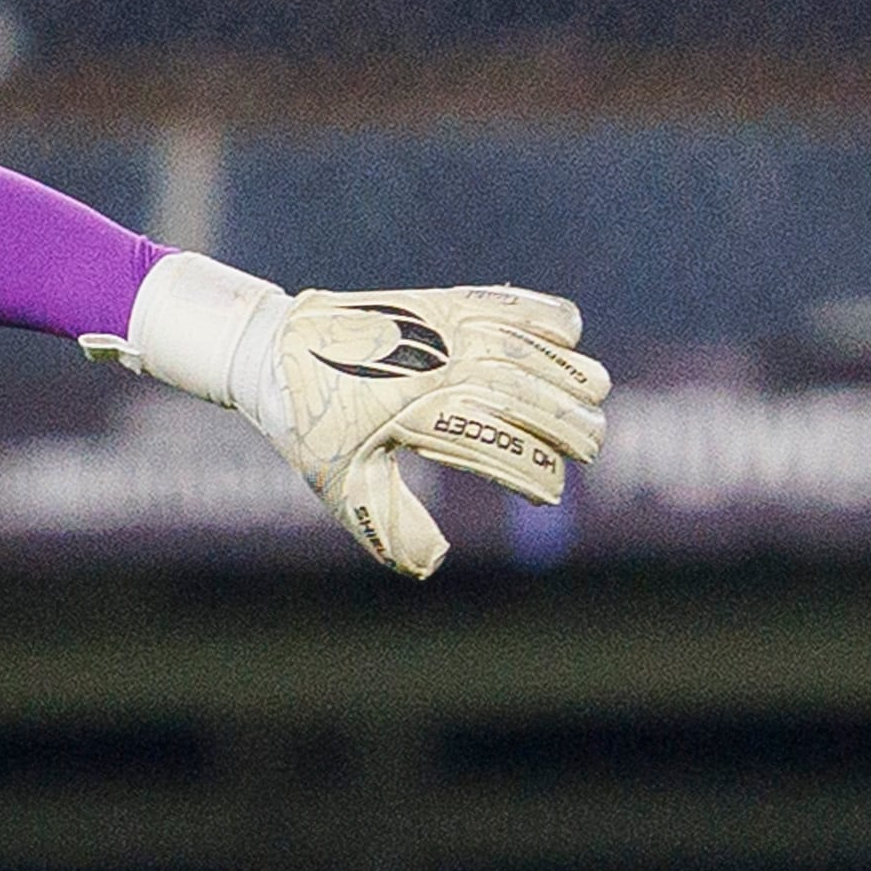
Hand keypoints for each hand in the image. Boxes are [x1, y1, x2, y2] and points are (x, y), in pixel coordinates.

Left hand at [93, 255, 610, 578]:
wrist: (274, 351)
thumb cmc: (311, 427)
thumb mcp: (345, 487)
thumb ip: (391, 528)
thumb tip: (432, 568)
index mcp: (419, 417)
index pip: (501, 449)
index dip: (536, 475)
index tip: (551, 494)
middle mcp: (441, 368)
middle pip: (529, 398)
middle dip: (569, 426)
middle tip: (594, 447)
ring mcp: (446, 330)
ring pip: (530, 351)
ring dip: (570, 374)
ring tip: (596, 398)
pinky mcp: (444, 302)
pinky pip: (510, 303)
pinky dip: (545, 315)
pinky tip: (571, 335)